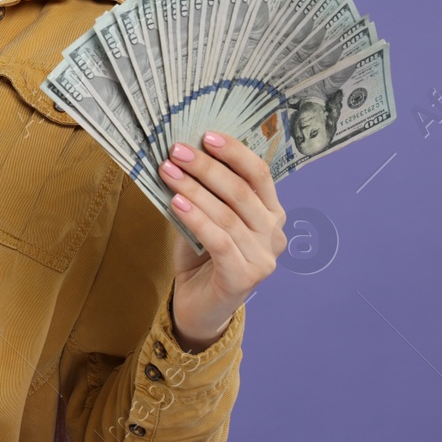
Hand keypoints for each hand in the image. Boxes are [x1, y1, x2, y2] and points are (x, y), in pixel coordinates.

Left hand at [157, 131, 287, 352]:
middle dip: (207, 167)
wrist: (199, 306)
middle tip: (176, 150)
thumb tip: (181, 153)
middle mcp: (274, 233)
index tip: (206, 135)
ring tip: (167, 171)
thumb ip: (204, 191)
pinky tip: (176, 203)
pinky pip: (219, 240)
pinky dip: (196, 218)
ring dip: (194, 189)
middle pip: (242, 191)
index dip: (234, 152)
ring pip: (227, 214)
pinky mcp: (245, 277)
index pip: (259, 174)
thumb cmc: (201, 257)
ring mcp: (263, 257)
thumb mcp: (204, 217)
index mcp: (269, 213)